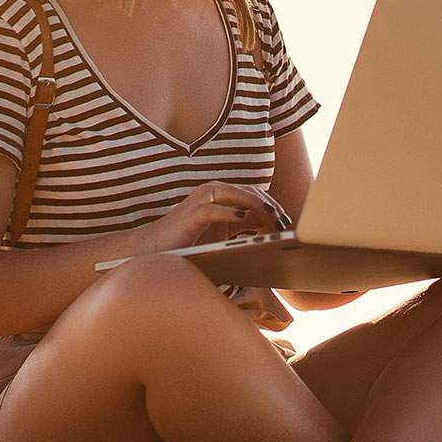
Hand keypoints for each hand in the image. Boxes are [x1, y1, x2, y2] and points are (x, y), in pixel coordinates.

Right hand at [144, 182, 287, 251]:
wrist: (154, 249)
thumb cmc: (190, 241)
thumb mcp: (223, 231)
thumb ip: (244, 225)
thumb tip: (271, 227)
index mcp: (221, 195)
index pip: (255, 194)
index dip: (273, 206)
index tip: (287, 221)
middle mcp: (212, 192)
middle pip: (249, 192)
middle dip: (269, 206)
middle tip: (284, 222)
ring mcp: (200, 201)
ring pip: (234, 194)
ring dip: (255, 205)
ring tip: (272, 218)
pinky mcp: (190, 215)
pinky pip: (213, 209)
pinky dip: (230, 212)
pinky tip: (244, 219)